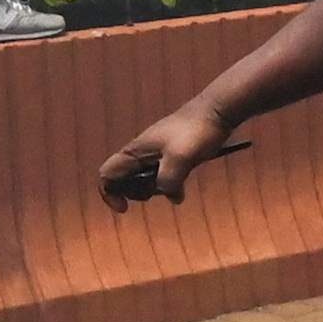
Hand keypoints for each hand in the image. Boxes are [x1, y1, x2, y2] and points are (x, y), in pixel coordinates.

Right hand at [98, 100, 237, 208]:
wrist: (216, 113)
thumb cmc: (195, 131)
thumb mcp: (180, 157)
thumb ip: (168, 180)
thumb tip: (172, 197)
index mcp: (134, 152)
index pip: (106, 175)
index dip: (109, 194)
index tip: (125, 208)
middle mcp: (140, 154)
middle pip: (124, 182)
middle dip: (136, 194)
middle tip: (155, 192)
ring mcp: (155, 156)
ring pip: (144, 181)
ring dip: (154, 191)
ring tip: (173, 187)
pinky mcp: (171, 158)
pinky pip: (162, 179)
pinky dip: (169, 188)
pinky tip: (181, 191)